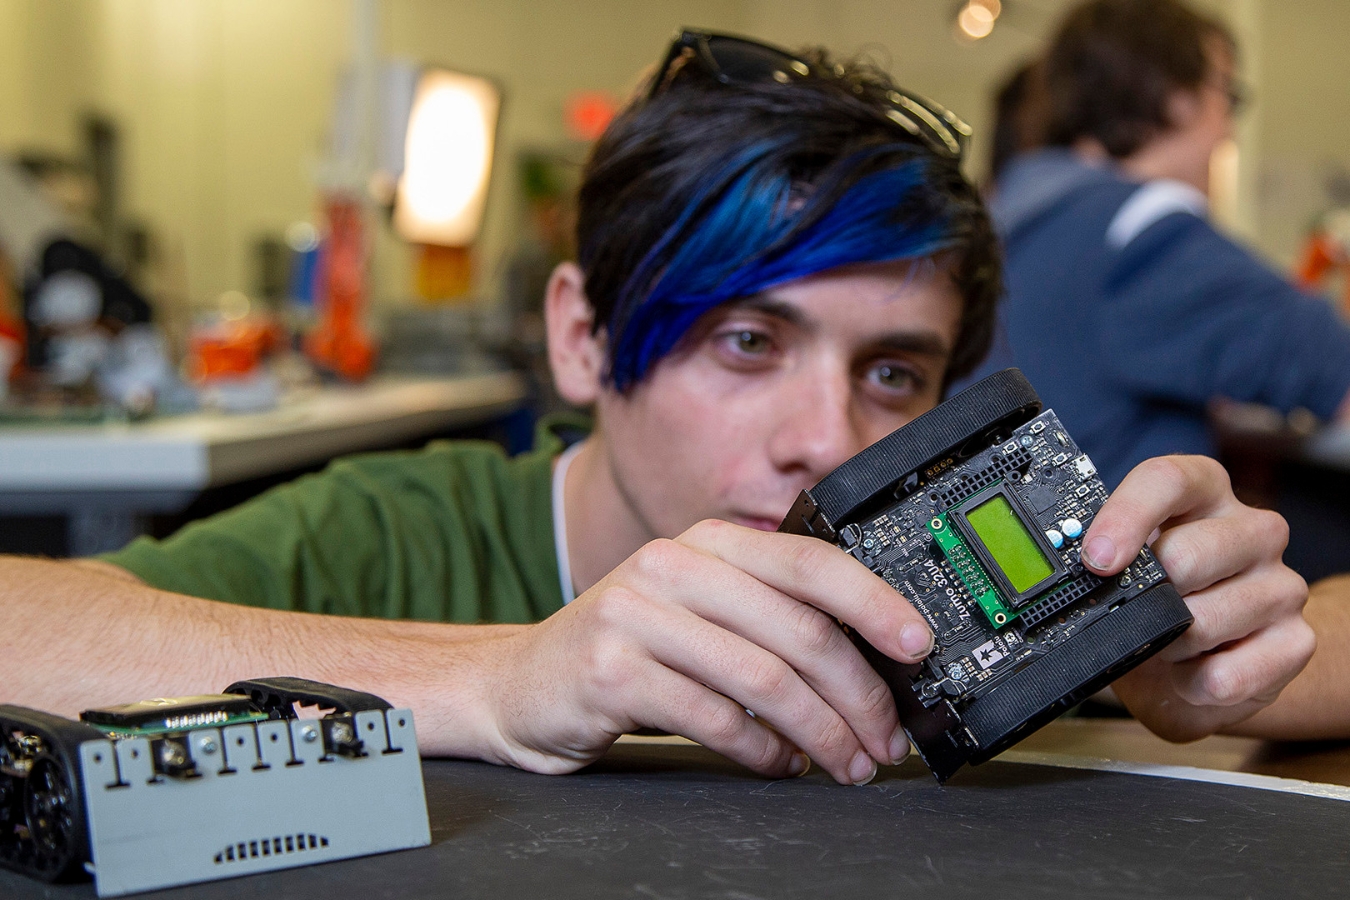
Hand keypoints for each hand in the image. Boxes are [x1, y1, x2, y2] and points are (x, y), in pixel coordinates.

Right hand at [474, 519, 932, 783]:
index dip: (874, 604)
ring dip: (821, 732)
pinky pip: (715, 717)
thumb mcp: (696, 612)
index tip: (916, 646)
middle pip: (799, 629)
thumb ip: (766, 618)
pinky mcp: (613, 668)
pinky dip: (761, 751)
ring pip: (765, 678)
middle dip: (858, 695)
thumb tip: (868, 662)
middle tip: (884, 739)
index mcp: (708, 543)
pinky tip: (777, 764)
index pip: (810, 561)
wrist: (519, 683)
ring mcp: (638, 614)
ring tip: (843, 762)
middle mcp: (674, 565)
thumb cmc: (625, 650)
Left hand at [1082, 456, 1312, 740]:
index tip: (1096, 559)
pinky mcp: (1298, 641)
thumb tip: (1084, 568)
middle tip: (1133, 613)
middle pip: (1185, 555)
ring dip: (1167, 646)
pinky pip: (1225, 675)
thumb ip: (1106, 558)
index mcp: (1204, 493)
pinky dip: (1191, 685)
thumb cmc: (1155, 604)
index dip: (1127, 517)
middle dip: (1144, 597)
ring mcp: (1283, 584)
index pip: (1167, 480)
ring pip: (1203, 621)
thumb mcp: (1124, 570)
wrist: (1205, 665)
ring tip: (1166, 645)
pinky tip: (1191, 673)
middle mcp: (1253, 530)